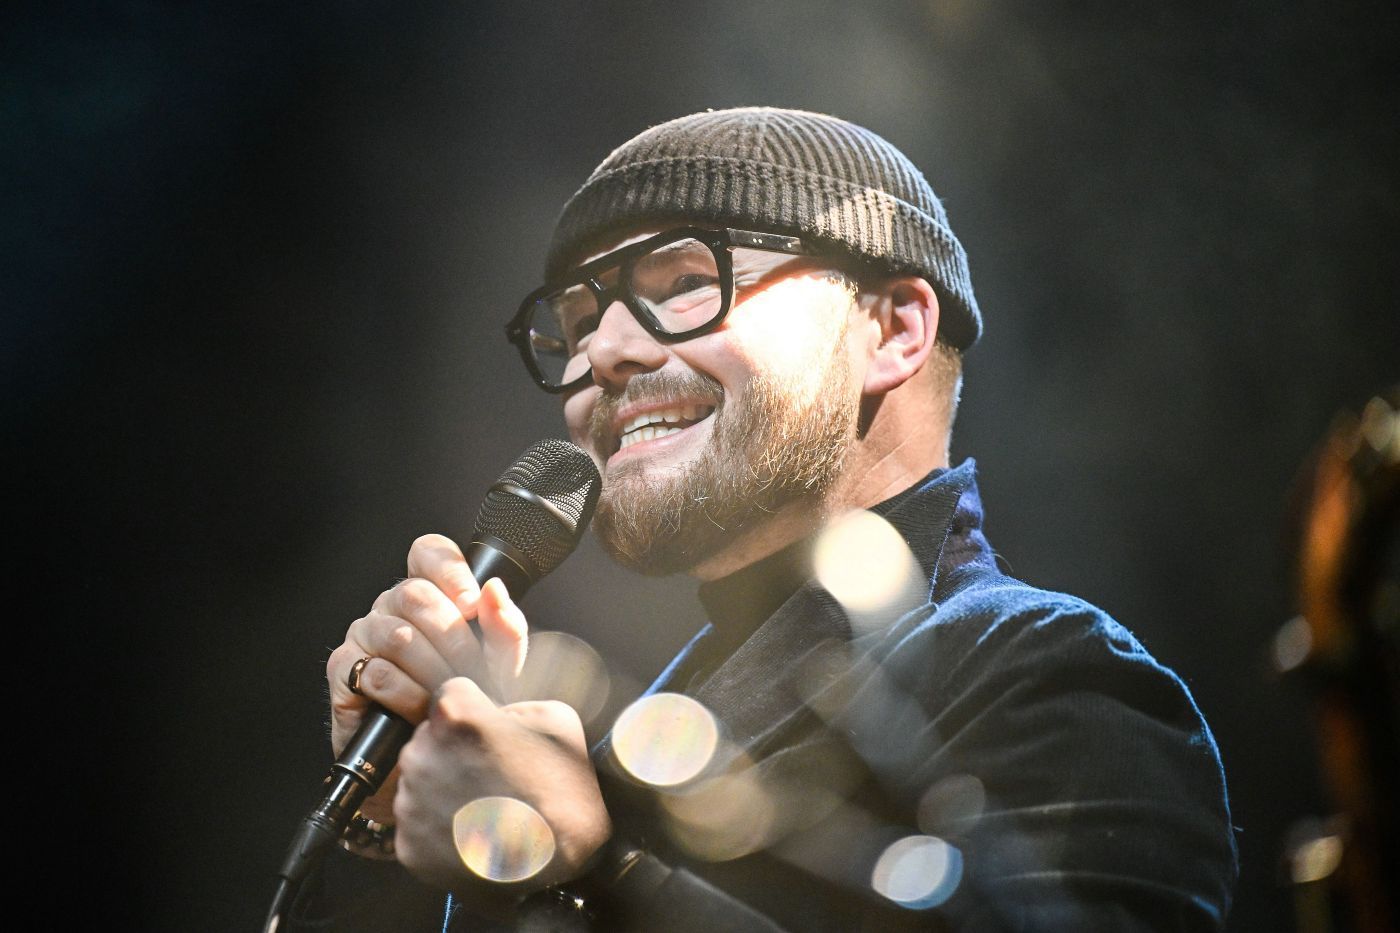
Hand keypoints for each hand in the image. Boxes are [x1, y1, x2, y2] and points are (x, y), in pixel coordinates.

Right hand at [325, 534, 528, 821]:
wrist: (430, 765)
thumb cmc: (464, 709)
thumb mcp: (498, 668)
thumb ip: (504, 630)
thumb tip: (494, 590)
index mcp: (428, 594)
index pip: (428, 552)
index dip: (450, 570)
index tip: (472, 603)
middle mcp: (390, 608)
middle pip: (416, 594)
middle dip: (452, 636)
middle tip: (470, 670)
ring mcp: (363, 636)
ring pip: (398, 635)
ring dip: (432, 671)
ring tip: (449, 696)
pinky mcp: (344, 672)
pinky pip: (377, 672)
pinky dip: (407, 696)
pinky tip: (421, 713)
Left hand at [392, 677, 611, 893]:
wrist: (559, 868)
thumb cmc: (563, 790)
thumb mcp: (558, 719)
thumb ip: (514, 703)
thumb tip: (493, 714)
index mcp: (454, 716)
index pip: (450, 694)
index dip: (475, 711)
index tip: (492, 732)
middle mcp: (420, 756)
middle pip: (430, 739)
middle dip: (455, 750)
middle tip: (493, 775)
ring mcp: (410, 804)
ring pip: (421, 781)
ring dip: (446, 788)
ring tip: (486, 808)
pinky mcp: (408, 846)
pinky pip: (419, 824)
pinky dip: (441, 828)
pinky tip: (474, 834)